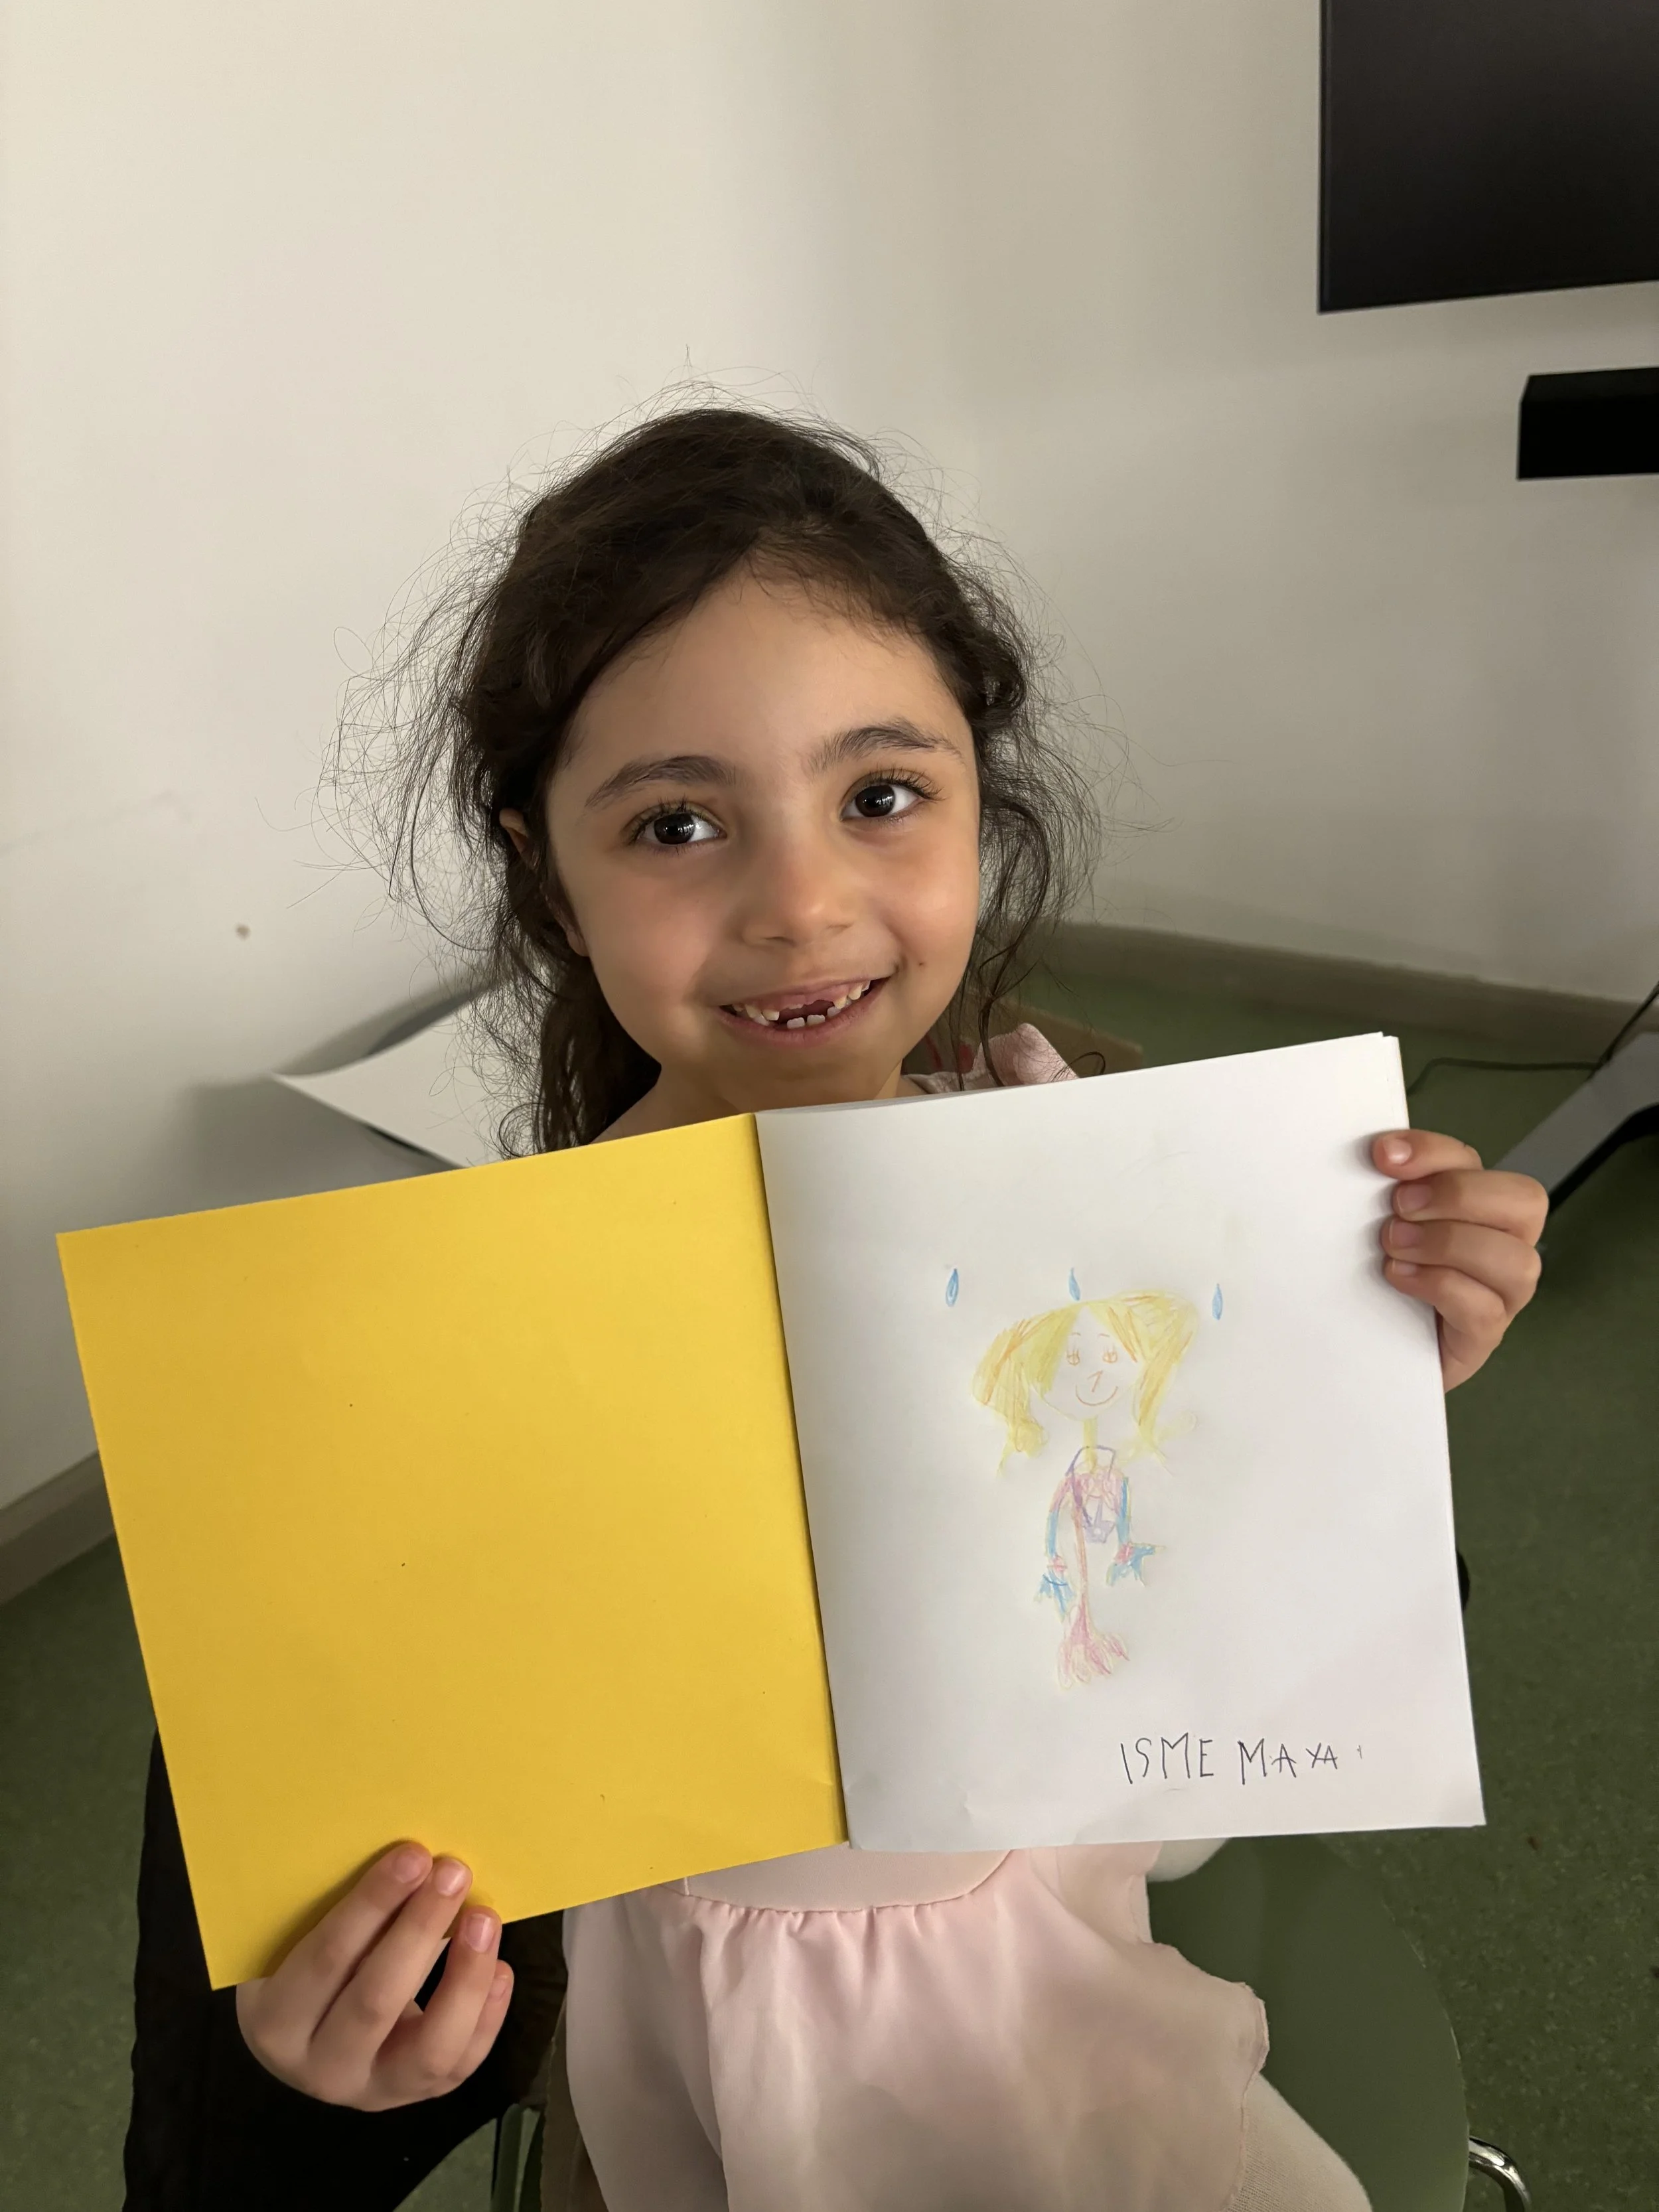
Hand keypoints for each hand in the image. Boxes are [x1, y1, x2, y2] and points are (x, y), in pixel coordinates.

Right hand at [235, 1844, 512, 2109]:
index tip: (413, 1854)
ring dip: (464, 1977)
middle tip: (454, 1872)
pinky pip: (459, 2065)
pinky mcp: (415, 2096)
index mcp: (276, 2020)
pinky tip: (501, 1968)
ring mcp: (371, 2092)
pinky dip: (486, 2016)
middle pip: (375, 2002)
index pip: (325, 1962)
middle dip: (420, 1930)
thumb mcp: (297, 1941)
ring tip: (485, 1917)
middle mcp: (320, 2068)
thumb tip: (407, 1856)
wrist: (307, 2037)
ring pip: (429, 2049)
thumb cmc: (301, 1965)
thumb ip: (333, 1910)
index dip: (371, 1906)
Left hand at [1373, 1130, 1546, 1391]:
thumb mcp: (1381, 1226)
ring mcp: (1501, 1294)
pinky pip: (1486, 1309)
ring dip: (1450, 1243)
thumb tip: (1375, 1156)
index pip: (1474, 1162)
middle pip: (1524, 1201)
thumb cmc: (1380, 1279)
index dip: (1432, 1152)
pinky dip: (1442, 1286)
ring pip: (1516, 1259)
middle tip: (1399, 1207)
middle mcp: (1503, 1244)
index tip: (1383, 1155)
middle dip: (1458, 1195)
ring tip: (1395, 1247)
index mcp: (1477, 1206)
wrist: (1370, 1348)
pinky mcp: (1483, 1336)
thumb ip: (1386, 1191)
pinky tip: (1401, 1277)